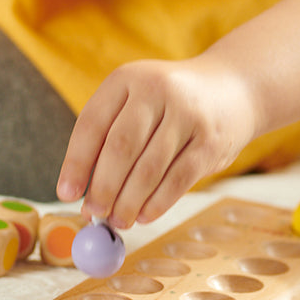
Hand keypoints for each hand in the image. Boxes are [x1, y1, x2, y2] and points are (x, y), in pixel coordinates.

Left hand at [56, 56, 258, 229]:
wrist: (232, 88)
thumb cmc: (170, 104)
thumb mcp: (137, 102)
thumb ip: (109, 139)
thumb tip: (83, 194)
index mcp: (127, 78)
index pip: (92, 123)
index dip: (76, 162)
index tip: (67, 194)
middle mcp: (157, 89)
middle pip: (121, 146)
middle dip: (103, 187)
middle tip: (94, 214)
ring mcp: (188, 114)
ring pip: (149, 167)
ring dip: (129, 201)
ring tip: (118, 220)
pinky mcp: (211, 140)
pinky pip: (178, 179)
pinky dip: (158, 203)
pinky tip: (145, 215)